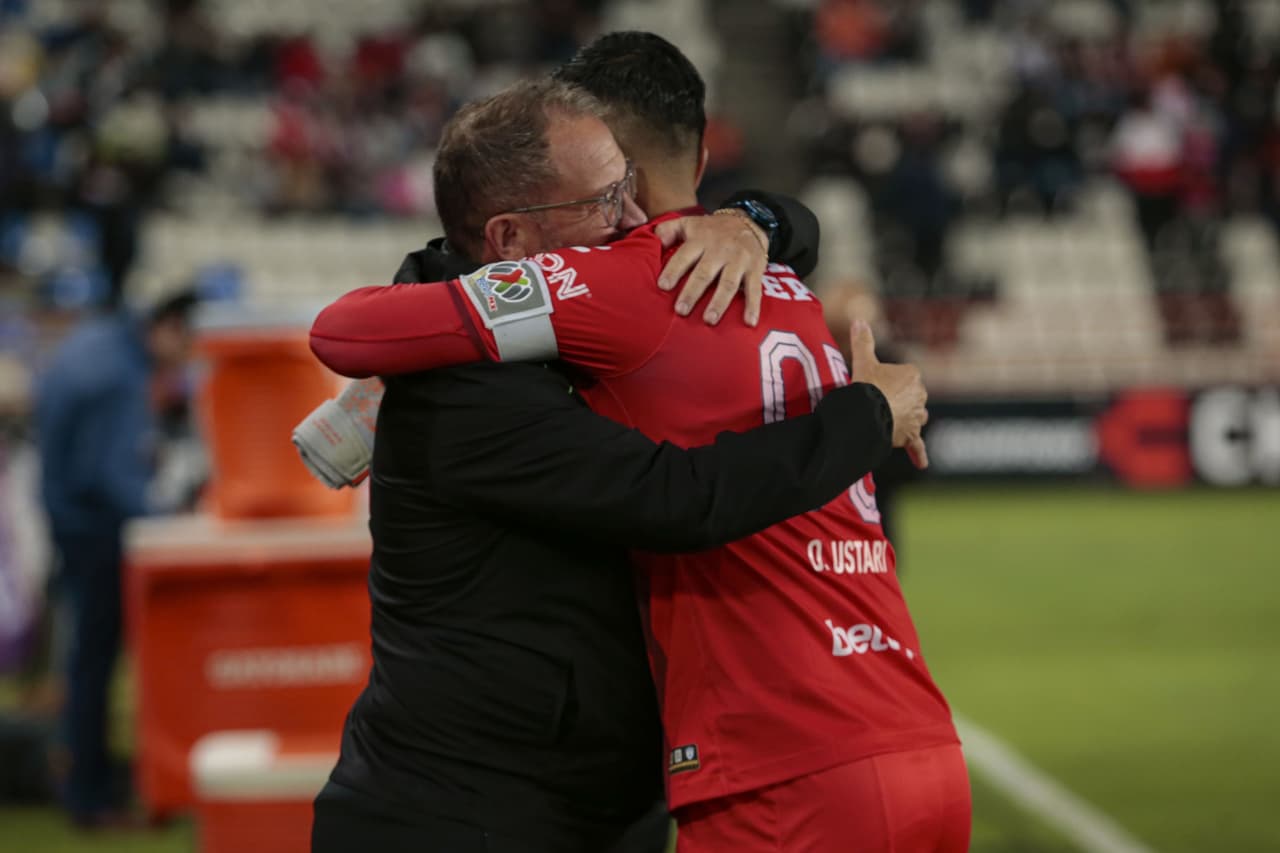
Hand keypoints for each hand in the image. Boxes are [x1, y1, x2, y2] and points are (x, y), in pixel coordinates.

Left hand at [654, 211, 767, 326]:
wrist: (750, 220)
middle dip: (692, 292)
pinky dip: (753, 306)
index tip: (663, 286)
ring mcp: (739, 261)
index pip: (684, 256)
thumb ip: (668, 230)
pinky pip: (755, 290)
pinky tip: (749, 322)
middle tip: (681, 310)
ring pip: (728, 283)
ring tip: (709, 320)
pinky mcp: (756, 270)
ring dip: (719, 303)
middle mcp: (720, 250)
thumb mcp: (689, 223)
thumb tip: (652, 241)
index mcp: (700, 240)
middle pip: (704, 273)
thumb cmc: (712, 230)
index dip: (674, 270)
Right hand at [847, 320, 928, 468]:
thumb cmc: (866, 386)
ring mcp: (916, 418)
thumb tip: (859, 318)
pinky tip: (922, 464)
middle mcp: (920, 397)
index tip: (875, 384)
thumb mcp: (863, 360)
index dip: (890, 381)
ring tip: (891, 421)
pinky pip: (916, 446)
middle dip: (899, 400)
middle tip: (878, 402)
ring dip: (907, 420)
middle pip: (912, 397)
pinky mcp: (910, 435)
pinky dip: (919, 454)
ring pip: (916, 418)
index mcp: (912, 375)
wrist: (867, 413)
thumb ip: (863, 341)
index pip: (905, 376)